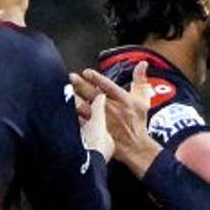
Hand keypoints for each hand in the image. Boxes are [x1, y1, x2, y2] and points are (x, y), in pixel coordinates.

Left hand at [70, 62, 160, 176]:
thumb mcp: (143, 99)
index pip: (107, 85)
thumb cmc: (138, 122)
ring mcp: (102, 120)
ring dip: (75, 98)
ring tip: (67, 90)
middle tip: (71, 77)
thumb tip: (142, 63)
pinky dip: (74, 114)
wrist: (135, 146)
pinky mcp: (96, 130)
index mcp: (123, 99)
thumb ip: (140, 80)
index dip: (96, 78)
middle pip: (93, 94)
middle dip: (81, 84)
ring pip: (85, 107)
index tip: (86, 72)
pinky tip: (66, 108)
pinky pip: (82, 121)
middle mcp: (111, 108)